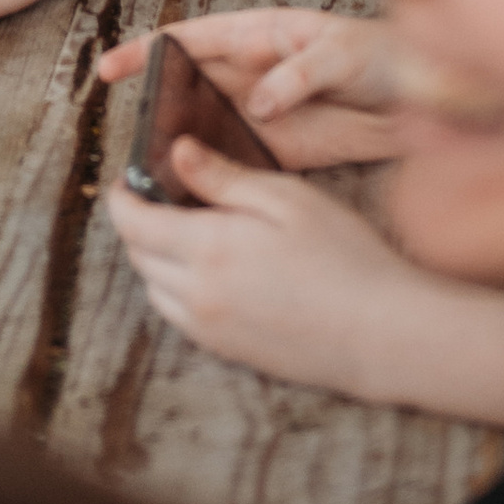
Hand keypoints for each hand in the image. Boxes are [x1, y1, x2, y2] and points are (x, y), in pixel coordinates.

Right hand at [97, 7, 404, 169]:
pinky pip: (233, 160)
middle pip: (187, 86)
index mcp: (256, 35)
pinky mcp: (277, 150)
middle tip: (133, 138)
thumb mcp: (341, 54)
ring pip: (204, 127)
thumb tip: (259, 101)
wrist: (424, 102)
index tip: (112, 69)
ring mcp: (260, 113)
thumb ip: (298, 73)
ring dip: (180, 146)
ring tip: (155, 172)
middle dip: (155, 108)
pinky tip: (196, 194)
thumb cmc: (381, 58)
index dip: (147, 51)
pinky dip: (212, 175)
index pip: (189, 38)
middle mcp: (249, 72)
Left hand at [107, 144, 503, 428]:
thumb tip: (177, 152)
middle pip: (138, 256)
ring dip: (155, 258)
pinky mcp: (229, 351)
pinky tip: (211, 269)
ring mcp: (211, 329)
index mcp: (207, 249)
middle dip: (138, 223)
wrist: (380, 334)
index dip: (122, 194)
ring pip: (155, 290)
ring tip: (187, 228)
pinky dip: (177, 289)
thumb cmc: (342, 255)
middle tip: (160, 194)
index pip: (132, 222)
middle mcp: (198, 295)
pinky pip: (180, 317)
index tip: (129, 174)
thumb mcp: (284, 198)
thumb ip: (223, 177)